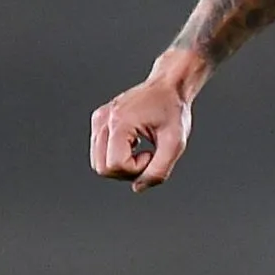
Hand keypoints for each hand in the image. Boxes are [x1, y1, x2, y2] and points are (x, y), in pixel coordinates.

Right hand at [90, 50, 203, 192]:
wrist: (169, 86)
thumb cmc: (174, 111)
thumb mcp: (175, 144)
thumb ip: (159, 171)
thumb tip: (138, 187)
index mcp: (120, 122)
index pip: (115, 165)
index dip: (136, 168)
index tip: (152, 153)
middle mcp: (103, 120)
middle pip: (102, 168)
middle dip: (127, 170)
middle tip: (148, 155)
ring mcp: (99, 119)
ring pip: (98, 163)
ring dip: (121, 164)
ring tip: (140, 148)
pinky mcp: (99, 120)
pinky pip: (100, 152)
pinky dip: (116, 154)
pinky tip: (133, 142)